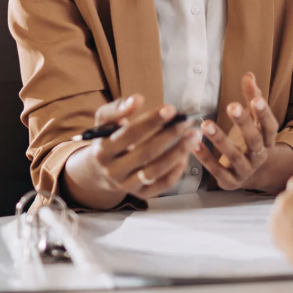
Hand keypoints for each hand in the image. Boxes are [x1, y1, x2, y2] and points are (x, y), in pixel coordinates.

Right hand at [63, 96, 200, 207]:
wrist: (98, 171)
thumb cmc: (106, 139)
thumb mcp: (104, 121)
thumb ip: (117, 108)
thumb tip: (137, 99)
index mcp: (103, 151)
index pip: (129, 134)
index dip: (151, 121)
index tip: (171, 108)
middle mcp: (114, 171)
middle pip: (146, 153)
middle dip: (170, 135)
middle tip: (188, 121)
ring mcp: (127, 185)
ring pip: (156, 171)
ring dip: (179, 152)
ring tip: (194, 135)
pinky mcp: (141, 194)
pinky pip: (163, 184)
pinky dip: (177, 169)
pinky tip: (186, 153)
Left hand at [192, 72, 280, 190]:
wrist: (250, 175)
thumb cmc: (250, 140)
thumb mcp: (254, 120)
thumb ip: (252, 98)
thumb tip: (249, 75)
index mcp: (267, 139)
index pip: (270, 126)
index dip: (264, 114)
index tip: (256, 99)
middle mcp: (259, 156)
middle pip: (254, 140)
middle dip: (243, 123)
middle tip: (231, 105)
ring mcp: (245, 170)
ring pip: (234, 156)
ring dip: (220, 140)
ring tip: (206, 124)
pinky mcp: (229, 182)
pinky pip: (217, 170)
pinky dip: (205, 157)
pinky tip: (194, 143)